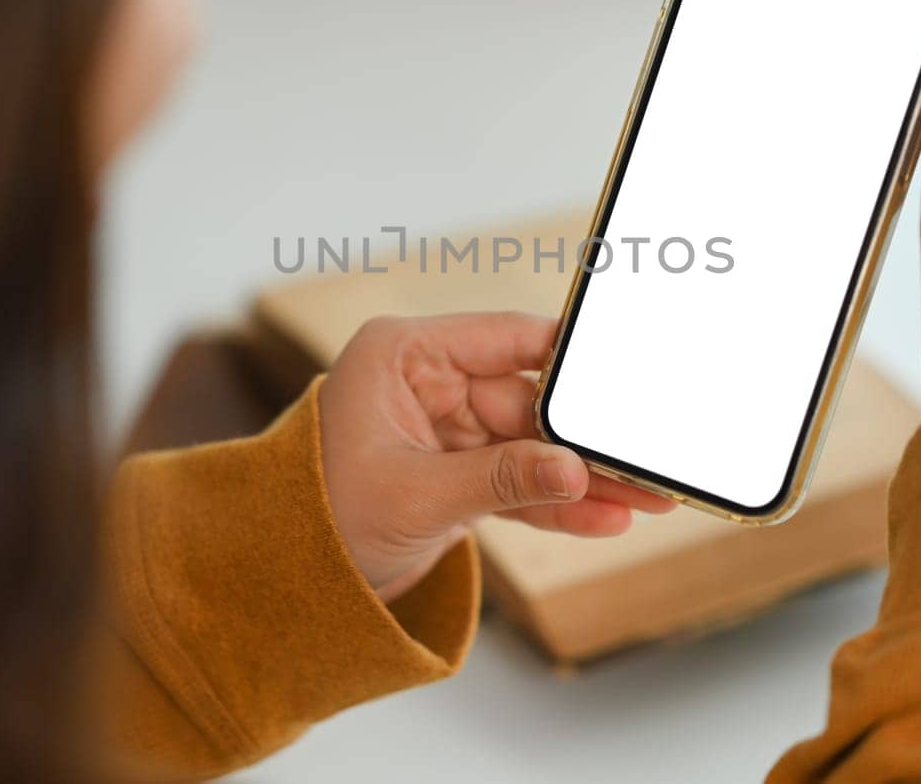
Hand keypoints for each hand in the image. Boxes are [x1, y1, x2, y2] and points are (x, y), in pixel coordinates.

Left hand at [318, 312, 675, 601]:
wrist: (275, 580)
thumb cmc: (315, 518)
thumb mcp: (415, 496)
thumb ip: (501, 478)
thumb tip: (574, 468)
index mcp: (404, 355)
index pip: (506, 339)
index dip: (568, 360)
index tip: (621, 379)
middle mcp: (427, 382)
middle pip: (530, 400)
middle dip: (586, 441)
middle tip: (644, 462)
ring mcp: (443, 429)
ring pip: (531, 447)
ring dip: (583, 477)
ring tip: (645, 498)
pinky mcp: (453, 473)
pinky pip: (516, 482)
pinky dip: (556, 503)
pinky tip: (606, 517)